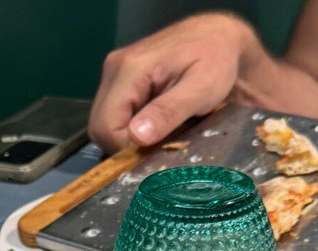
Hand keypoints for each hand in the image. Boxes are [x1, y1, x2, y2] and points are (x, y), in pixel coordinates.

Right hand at [88, 13, 251, 152]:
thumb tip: (136, 137)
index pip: (106, 126)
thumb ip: (168, 111)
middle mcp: (114, 69)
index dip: (126, 147)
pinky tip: (153, 119)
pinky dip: (129, 125)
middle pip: (100, 127)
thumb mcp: (201, 88)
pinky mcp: (118, 78)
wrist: (217, 35)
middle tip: (159, 142)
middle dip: (126, 143)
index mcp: (130, 69)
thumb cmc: (216, 59)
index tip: (156, 149)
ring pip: (104, 123)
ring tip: (159, 129)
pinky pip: (112, 113)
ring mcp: (113, 73)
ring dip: (127, 135)